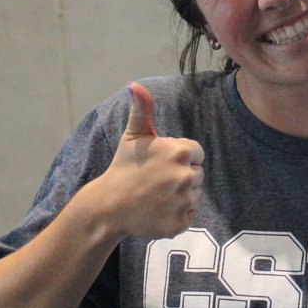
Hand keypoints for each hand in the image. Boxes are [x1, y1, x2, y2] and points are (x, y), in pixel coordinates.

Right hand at [100, 82, 204, 240]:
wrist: (109, 206)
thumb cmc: (124, 167)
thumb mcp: (134, 136)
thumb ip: (142, 109)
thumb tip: (134, 84)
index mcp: (181, 151)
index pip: (197, 153)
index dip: (179, 158)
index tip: (161, 164)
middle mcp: (186, 175)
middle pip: (198, 175)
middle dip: (181, 176)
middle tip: (156, 181)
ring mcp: (184, 201)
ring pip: (195, 195)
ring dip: (180, 196)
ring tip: (157, 196)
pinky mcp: (181, 223)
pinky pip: (189, 215)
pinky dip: (177, 214)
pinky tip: (159, 210)